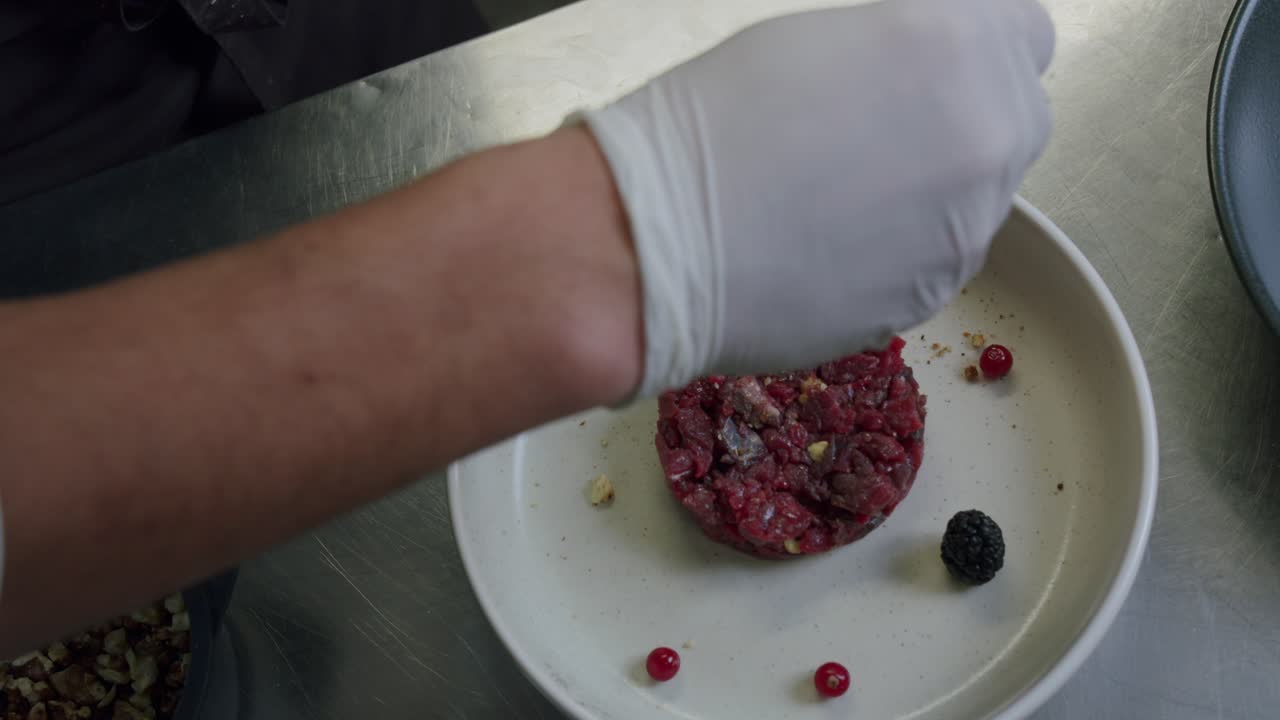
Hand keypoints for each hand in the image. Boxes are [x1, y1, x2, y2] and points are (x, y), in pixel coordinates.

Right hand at [582, 0, 1054, 395]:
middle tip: (883, 136)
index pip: (1025, 35)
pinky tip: (831, 246)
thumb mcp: (821, 42)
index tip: (936, 67)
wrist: (656, 247)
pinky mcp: (931, 298)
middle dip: (965, 123)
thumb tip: (932, 75)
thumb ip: (910, 52)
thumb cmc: (709, 126)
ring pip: (977, 200)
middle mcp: (986, 138)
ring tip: (840, 199)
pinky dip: (902, 252)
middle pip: (1015, 121)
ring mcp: (966, 230)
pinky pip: (936, 261)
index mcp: (960, 48)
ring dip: (934, 194)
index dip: (978, 51)